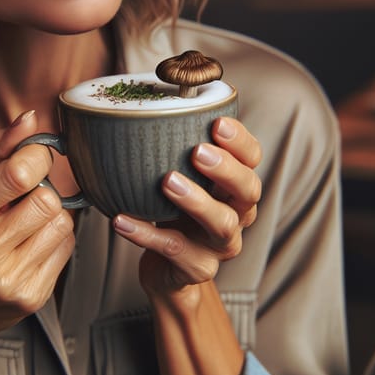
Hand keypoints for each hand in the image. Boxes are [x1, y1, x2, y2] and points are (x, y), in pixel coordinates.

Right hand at [0, 110, 74, 347]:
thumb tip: (30, 118)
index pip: (18, 174)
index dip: (36, 157)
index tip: (32, 159)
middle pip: (47, 199)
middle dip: (43, 189)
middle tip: (25, 196)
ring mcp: (7, 278)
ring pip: (62, 221)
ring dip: (51, 214)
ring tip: (26, 222)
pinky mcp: (31, 296)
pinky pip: (67, 247)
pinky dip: (55, 238)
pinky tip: (31, 244)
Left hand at [112, 117, 260, 297]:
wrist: (166, 269)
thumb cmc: (170, 211)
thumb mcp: (176, 176)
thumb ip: (169, 148)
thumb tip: (134, 105)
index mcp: (233, 184)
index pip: (252, 158)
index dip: (240, 142)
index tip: (217, 123)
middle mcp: (236, 213)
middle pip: (248, 190)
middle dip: (226, 169)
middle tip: (198, 152)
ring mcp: (220, 244)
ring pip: (222, 224)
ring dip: (196, 201)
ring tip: (167, 181)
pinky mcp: (198, 267)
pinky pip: (176, 252)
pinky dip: (147, 235)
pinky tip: (121, 220)